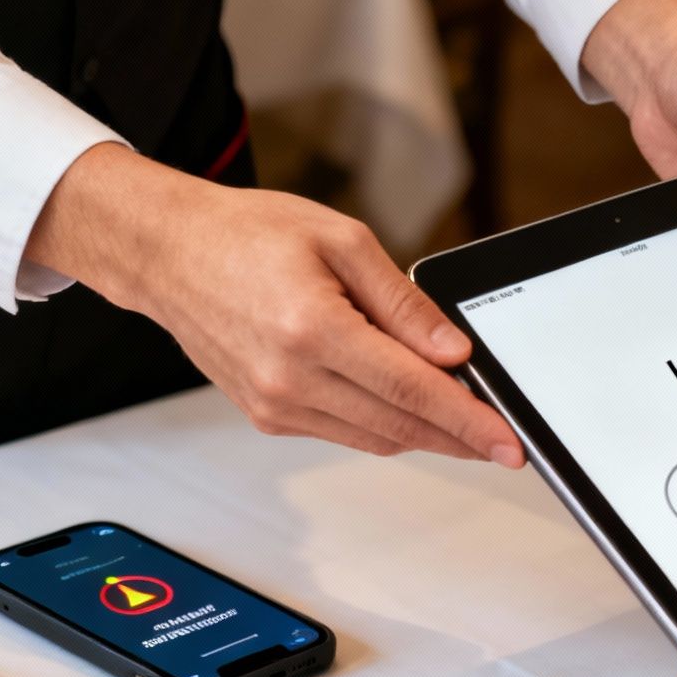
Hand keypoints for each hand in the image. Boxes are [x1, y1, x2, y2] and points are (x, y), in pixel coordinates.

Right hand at [25, 142, 522, 464]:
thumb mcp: (341, 241)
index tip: (508, 442)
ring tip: (466, 424)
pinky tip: (408, 408)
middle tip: (502, 442)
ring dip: (424, 435)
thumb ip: (402, 302)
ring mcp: (274, 404)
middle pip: (399, 425)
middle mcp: (289, 379)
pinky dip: (383, 424)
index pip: (412, 389)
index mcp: (312, 329)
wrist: (168, 253)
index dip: (469, 420)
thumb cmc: (246, 235)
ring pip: (374, 437)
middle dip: (459, 437)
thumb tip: (452, 351)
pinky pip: (343, 432)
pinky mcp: (266, 415)